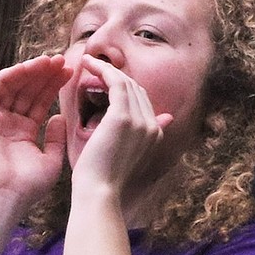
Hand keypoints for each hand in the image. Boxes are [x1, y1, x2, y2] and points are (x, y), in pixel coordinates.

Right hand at [0, 54, 70, 208]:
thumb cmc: (28, 185)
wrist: (6, 195)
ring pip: (12, 87)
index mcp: (24, 134)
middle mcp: (9, 124)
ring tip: (49, 61)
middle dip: (44, 75)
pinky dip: (8, 76)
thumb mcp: (52, 160)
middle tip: (63, 61)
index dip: (53, 86)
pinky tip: (27, 68)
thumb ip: (56, 138)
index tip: (70, 73)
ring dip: (29, 72)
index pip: (39, 103)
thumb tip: (60, 116)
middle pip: (27, 92)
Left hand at [69, 55, 171, 193]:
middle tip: (94, 66)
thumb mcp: (125, 154)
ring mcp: (141, 119)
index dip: (123, 87)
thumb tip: (167, 118)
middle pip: (137, 89)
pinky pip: (115, 82)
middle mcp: (153, 124)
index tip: (103, 79)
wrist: (99, 192)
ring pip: (127, 82)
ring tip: (88, 62)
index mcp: (154, 133)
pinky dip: (102, 70)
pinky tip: (87, 64)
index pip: (142, 101)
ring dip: (106, 69)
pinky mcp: (123, 116)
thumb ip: (141, 135)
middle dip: (116, 76)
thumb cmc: (102, 178)